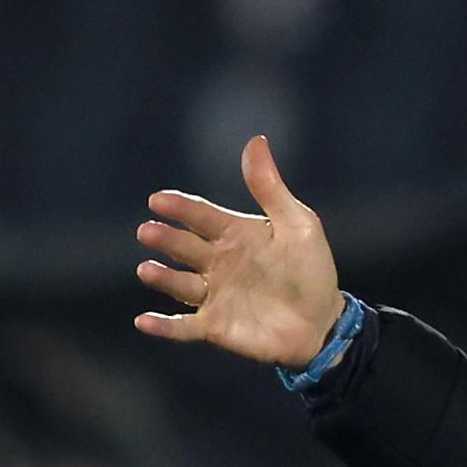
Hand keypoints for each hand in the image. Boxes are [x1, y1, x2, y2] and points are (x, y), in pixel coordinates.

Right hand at [134, 136, 345, 367]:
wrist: (323, 323)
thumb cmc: (311, 272)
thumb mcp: (298, 226)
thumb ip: (270, 188)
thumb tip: (255, 140)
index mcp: (235, 234)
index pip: (201, 216)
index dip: (181, 208)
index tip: (159, 200)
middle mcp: (217, 262)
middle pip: (184, 247)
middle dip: (166, 239)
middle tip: (148, 231)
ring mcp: (213, 295)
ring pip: (179, 284)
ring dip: (162, 277)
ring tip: (147, 270)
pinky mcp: (214, 326)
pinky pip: (183, 326)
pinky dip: (163, 326)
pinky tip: (143, 321)